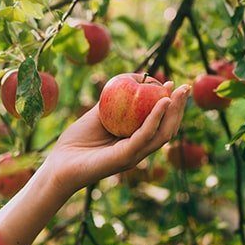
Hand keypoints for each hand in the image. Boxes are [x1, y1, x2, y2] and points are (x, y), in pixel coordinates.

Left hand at [45, 82, 189, 194]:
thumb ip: (112, 102)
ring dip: (173, 112)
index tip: (173, 85)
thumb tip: (128, 80)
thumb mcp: (97, 116)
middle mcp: (138, 150)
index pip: (160, 124)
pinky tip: (161, 103)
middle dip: (179, 108)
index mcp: (135, 142)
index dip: (170, 106)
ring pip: (162, 134)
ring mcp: (134, 155)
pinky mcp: (125, 157)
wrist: (59, 165)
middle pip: (167, 129)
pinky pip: (144, 135)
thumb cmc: (75, 142)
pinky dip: (155, 118)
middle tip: (185, 88)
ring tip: (178, 93)